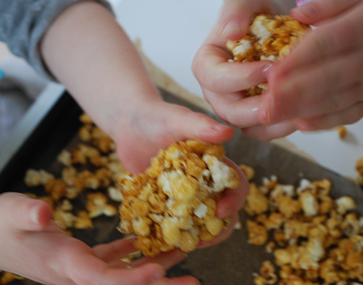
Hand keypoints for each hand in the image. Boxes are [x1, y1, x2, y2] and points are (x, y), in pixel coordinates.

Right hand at [0, 193, 199, 284]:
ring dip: (156, 269)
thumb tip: (42, 213)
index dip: (131, 279)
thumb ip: (27, 214)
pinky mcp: (83, 259)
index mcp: (63, 265)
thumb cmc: (1, 225)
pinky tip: (154, 246)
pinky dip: (136, 254)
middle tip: (192, 283)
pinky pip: (115, 260)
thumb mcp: (11, 213)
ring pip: (124, 274)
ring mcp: (82, 269)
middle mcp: (77, 273)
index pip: (101, 278)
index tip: (158, 272)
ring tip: (184, 258)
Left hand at [112, 97, 248, 246]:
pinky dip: (167, 233)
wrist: (128, 124)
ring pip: (197, 220)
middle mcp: (202, 181)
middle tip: (204, 240)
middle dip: (218, 228)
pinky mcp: (162, 202)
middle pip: (221, 210)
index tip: (221, 211)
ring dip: (194, 235)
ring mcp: (182, 194)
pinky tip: (158, 243)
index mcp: (213, 163)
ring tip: (182, 245)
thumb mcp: (178, 119)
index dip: (234, 199)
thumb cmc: (156, 117)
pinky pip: (169, 222)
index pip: (234, 183)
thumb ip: (201, 126)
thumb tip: (228, 133)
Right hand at [192, 0, 296, 140]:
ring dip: (274, 121)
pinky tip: (302, 114)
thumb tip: (231, 32)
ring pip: (248, 127)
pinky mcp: (252, 118)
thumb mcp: (245, 2)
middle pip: (230, 112)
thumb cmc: (255, 14)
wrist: (271, 29)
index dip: (243, 78)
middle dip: (260, 106)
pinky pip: (264, 131)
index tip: (272, 68)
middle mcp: (215, 93)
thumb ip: (236, 12)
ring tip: (300, 107)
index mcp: (206, 67)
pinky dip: (282, 127)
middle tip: (289, 94)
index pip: (217, 80)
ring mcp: (233, 108)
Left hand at [259, 0, 362, 130]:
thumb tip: (296, 14)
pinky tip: (297, 124)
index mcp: (361, 28)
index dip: (296, 61)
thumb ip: (331, 0)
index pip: (324, 45)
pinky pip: (349, 115)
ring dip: (300, 111)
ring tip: (270, 116)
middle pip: (326, 79)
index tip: (272, 73)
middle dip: (291, 94)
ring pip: (334, 101)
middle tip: (264, 105)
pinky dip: (323, 122)